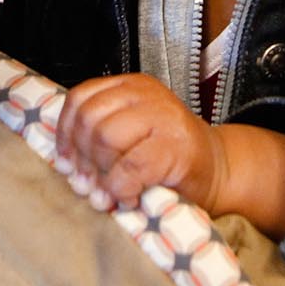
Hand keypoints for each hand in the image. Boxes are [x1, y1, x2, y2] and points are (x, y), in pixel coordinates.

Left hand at [56, 73, 223, 210]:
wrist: (219, 170)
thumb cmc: (169, 158)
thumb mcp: (132, 133)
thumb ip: (100, 136)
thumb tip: (64, 163)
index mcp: (131, 88)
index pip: (81, 98)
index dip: (65, 133)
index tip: (65, 161)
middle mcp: (147, 95)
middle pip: (90, 119)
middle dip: (82, 158)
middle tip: (87, 184)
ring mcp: (164, 118)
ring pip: (106, 137)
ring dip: (100, 174)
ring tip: (107, 193)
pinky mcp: (176, 147)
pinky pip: (130, 166)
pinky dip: (120, 188)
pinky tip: (127, 197)